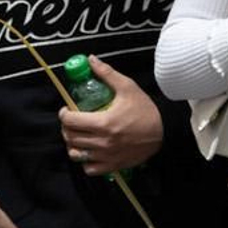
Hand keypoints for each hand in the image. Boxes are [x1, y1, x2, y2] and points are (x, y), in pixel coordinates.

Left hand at [57, 57, 163, 175]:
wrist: (164, 131)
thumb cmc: (145, 109)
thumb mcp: (127, 87)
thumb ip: (107, 73)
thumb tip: (91, 59)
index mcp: (103, 122)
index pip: (70, 121)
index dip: (64, 114)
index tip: (67, 109)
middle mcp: (102, 142)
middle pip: (70, 138)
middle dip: (67, 128)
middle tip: (72, 121)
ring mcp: (106, 156)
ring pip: (76, 155)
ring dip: (73, 145)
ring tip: (79, 136)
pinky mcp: (112, 166)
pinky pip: (89, 168)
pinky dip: (85, 161)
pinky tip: (89, 151)